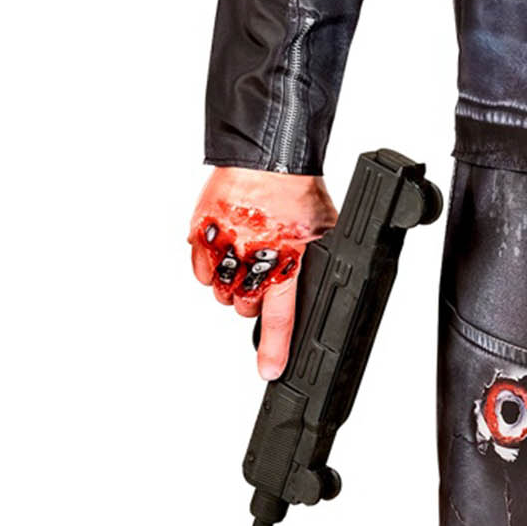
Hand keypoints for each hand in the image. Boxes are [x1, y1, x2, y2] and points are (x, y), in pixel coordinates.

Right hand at [188, 166, 335, 380]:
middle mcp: (249, 259)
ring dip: (233, 283)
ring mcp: (222, 248)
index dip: (273, 348)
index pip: (279, 315)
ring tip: (249, 256)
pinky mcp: (200, 235)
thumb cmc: (300, 191)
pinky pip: (200, 269)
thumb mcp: (326, 233)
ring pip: (221, 292)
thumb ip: (316, 264)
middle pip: (245, 306)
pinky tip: (228, 247)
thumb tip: (324, 284)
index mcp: (284, 261)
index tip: (269, 370)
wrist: (269, 155)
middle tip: (267, 273)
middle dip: (255, 298)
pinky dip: (212, 265)